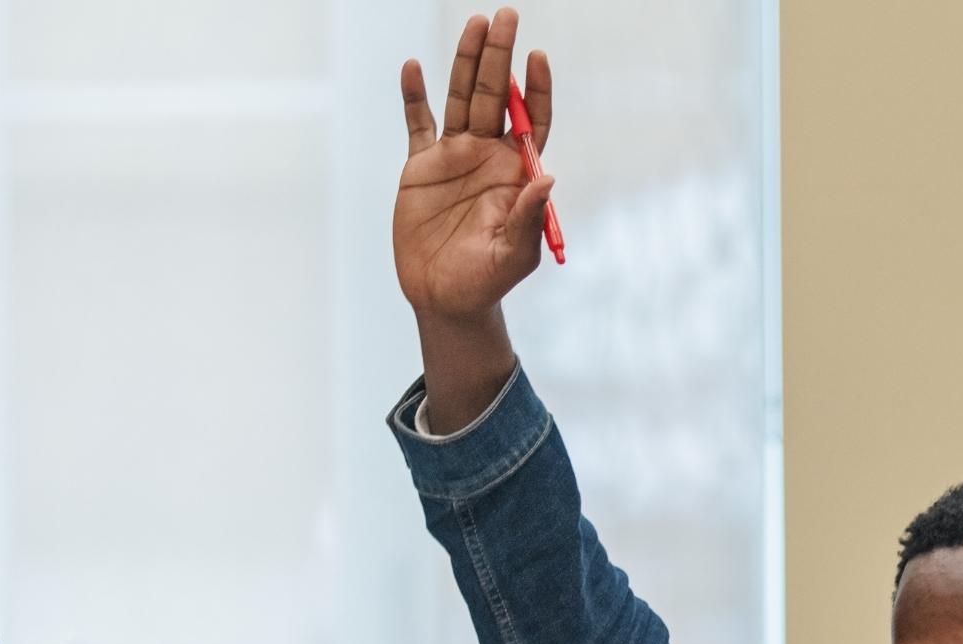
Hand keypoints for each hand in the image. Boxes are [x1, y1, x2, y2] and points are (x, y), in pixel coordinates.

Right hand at [395, 9, 552, 322]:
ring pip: (461, 98)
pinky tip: (414, 67)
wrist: (443, 297)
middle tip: (505, 16)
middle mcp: (487, 155)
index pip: (532, 119)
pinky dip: (414, 96)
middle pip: (497, 97)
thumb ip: (529, 217)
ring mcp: (454, 157)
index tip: (537, 57)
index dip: (536, 89)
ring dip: (468, 62)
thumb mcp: (514, 255)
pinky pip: (417, 123)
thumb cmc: (487, 280)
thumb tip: (548, 178)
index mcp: (516, 172)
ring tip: (476, 25)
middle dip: (500, 57)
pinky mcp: (421, 167)